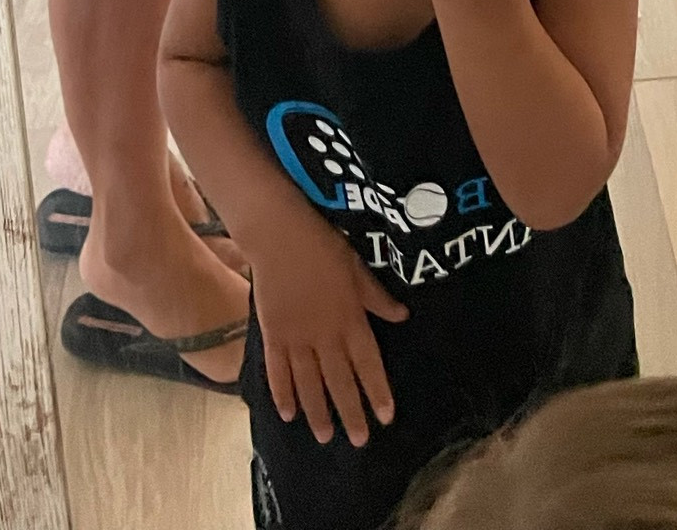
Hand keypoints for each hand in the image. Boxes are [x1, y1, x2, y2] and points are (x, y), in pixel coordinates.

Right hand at [248, 210, 409, 445]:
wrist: (279, 235)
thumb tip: (403, 316)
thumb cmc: (323, 245)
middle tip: (360, 441)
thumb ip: (377, 298)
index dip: (378, 391)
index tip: (386, 416)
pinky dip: (283, 394)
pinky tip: (289, 414)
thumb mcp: (358, 267)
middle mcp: (325, 335)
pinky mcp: (273, 334)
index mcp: (350, 318)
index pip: (368, 364)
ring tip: (326, 437)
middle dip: (351, 413)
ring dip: (319, 412)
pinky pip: (278, 372)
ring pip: (310, 384)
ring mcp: (296, 338)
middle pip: (340, 382)